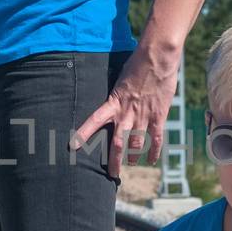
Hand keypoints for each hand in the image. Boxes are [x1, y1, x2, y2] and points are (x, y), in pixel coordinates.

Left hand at [71, 47, 179, 178]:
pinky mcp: (159, 115)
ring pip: (137, 145)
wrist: (157, 56)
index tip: (72, 145)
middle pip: (118, 143)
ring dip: (134, 157)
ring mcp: (143, 116)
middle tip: (112, 174)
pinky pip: (156, 139)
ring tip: (132, 163)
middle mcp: (127, 113)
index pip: (94, 120)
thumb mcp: (120, 78)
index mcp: (113, 102)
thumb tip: (113, 100)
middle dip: (115, 161)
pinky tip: (152, 160)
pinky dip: (155, 151)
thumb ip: (117, 94)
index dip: (84, 134)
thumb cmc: (137, 63)